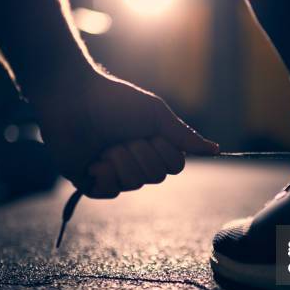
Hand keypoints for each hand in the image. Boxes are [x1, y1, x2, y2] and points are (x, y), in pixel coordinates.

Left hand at [37, 71, 217, 197]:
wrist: (73, 98)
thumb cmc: (114, 101)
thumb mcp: (156, 115)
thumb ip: (183, 136)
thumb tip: (216, 150)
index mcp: (153, 146)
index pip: (175, 166)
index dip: (165, 152)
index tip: (151, 133)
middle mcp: (136, 161)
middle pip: (156, 176)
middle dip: (140, 153)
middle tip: (123, 135)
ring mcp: (115, 173)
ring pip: (134, 183)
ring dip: (120, 158)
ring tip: (105, 143)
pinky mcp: (93, 182)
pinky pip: (111, 190)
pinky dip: (104, 172)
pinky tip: (93, 158)